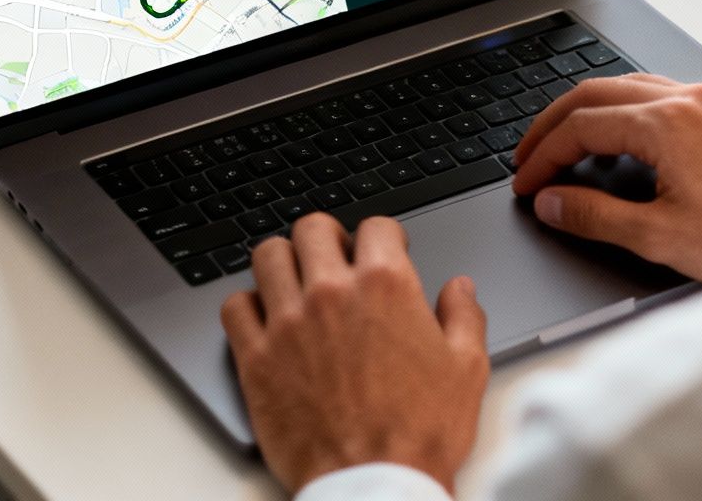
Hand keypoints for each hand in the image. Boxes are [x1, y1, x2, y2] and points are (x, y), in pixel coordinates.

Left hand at [222, 214, 487, 495]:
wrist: (375, 483)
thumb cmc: (421, 433)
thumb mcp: (467, 369)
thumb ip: (464, 316)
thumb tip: (460, 288)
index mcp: (385, 287)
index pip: (375, 226)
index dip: (383, 235)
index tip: (382, 248)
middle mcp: (331, 294)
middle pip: (312, 228)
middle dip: (328, 237)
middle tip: (335, 258)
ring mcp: (288, 323)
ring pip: (267, 255)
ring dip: (284, 261)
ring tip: (296, 280)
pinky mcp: (256, 358)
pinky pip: (234, 306)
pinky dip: (247, 305)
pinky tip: (265, 318)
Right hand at [511, 75, 701, 282]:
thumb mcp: (661, 237)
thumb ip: (594, 216)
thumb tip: (552, 202)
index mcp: (667, 123)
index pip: (580, 125)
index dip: (542, 155)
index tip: (525, 182)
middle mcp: (690, 100)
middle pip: (597, 92)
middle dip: (554, 124)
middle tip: (529, 156)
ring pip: (632, 88)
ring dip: (591, 113)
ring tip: (568, 148)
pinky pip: (664, 96)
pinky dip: (629, 114)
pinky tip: (626, 145)